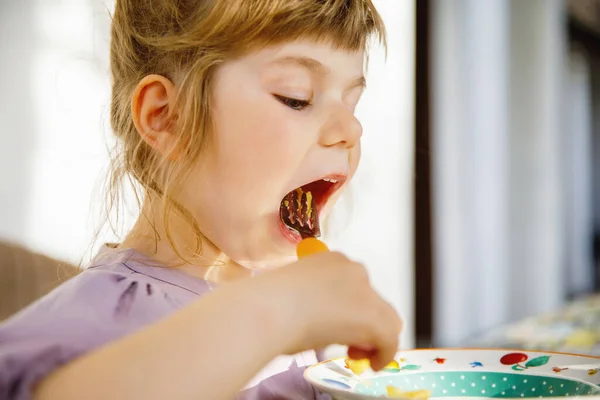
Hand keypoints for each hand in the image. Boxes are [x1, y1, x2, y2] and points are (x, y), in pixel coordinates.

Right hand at [252, 251, 402, 369]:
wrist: (271, 308)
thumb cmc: (268, 302)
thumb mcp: (293, 294)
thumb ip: (313, 301)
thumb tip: (320, 322)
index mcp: (331, 260)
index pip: (353, 285)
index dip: (348, 308)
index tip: (336, 324)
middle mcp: (353, 269)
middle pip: (372, 300)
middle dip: (363, 321)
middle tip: (348, 342)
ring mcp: (366, 291)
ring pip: (386, 317)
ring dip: (374, 336)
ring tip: (356, 352)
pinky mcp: (374, 317)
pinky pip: (389, 338)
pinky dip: (383, 353)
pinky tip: (371, 363)